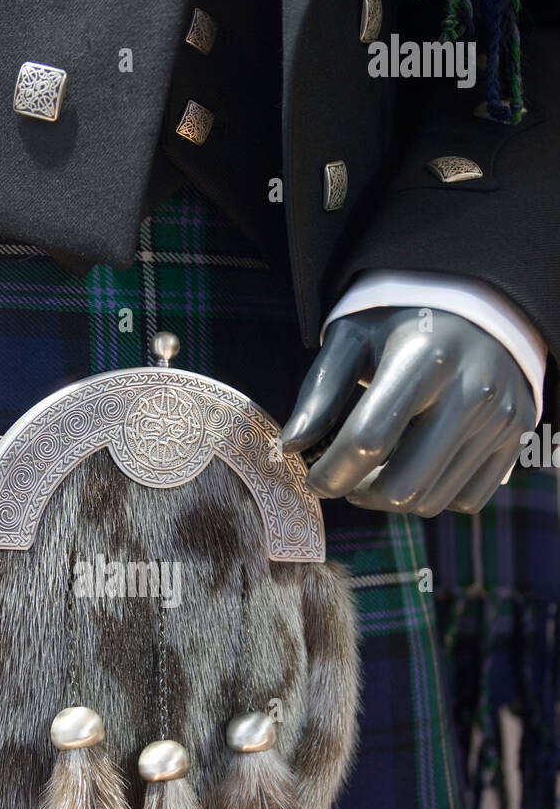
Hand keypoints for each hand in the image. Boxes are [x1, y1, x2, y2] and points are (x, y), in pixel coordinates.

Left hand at [280, 308, 533, 515]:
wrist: (480, 307)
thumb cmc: (402, 324)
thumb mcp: (353, 337)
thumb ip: (320, 391)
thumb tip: (292, 447)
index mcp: (424, 358)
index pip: (367, 442)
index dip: (329, 472)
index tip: (313, 476)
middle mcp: (471, 391)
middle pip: (402, 488)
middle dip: (361, 494)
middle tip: (346, 478)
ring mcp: (500, 418)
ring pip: (432, 501)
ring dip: (393, 497)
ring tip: (379, 469)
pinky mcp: (517, 437)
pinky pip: (467, 500)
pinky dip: (435, 496)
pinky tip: (418, 466)